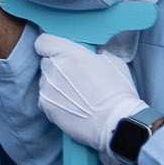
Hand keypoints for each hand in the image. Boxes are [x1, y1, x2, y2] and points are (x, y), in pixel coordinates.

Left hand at [35, 34, 146, 162]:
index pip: (44, 42)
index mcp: (69, 54)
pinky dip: (55, 102)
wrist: (117, 123)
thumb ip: (95, 53)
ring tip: (77, 97)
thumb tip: (91, 53)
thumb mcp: (113, 62)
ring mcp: (47, 87)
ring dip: (56, 85)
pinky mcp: (45, 104)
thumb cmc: (119, 93)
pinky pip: (45, 98)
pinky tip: (72, 107)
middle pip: (46, 62)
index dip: (50, 47)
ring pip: (45, 81)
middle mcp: (54, 68)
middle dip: (57, 68)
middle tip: (75, 79)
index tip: (57, 53)